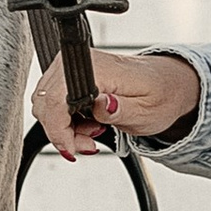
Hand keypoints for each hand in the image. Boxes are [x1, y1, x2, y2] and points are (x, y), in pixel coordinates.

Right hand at [30, 49, 198, 159]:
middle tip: (88, 143)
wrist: (165, 84)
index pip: (56, 99)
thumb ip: (121, 110)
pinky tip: (86, 124)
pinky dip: (64, 120)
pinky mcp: (69, 74)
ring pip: (45, 105)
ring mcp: (71, 66)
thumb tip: (101, 104)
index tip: (73, 148)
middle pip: (46, 104)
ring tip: (92, 133)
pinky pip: (52, 101)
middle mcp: (80, 61)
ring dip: (63, 127)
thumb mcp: (146, 112)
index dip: (59, 129)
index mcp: (99, 68)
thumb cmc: (160, 95)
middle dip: (62, 132)